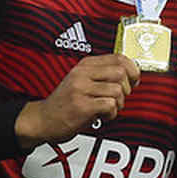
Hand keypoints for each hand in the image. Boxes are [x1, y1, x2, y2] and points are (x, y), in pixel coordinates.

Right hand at [15, 54, 139, 148]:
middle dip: (127, 89)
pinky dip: (111, 114)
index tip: (133, 80)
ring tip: (107, 109)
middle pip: (121, 73)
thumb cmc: (65, 103)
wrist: (43, 120)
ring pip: (117, 91)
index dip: (132, 69)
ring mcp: (81, 89)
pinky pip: (110, 105)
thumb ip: (102, 75)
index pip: (118, 57)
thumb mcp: (81, 81)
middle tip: (118, 98)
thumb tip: (131, 74)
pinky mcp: (81, 106)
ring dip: (118, 104)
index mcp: (85, 65)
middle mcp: (82, 74)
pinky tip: (102, 116)